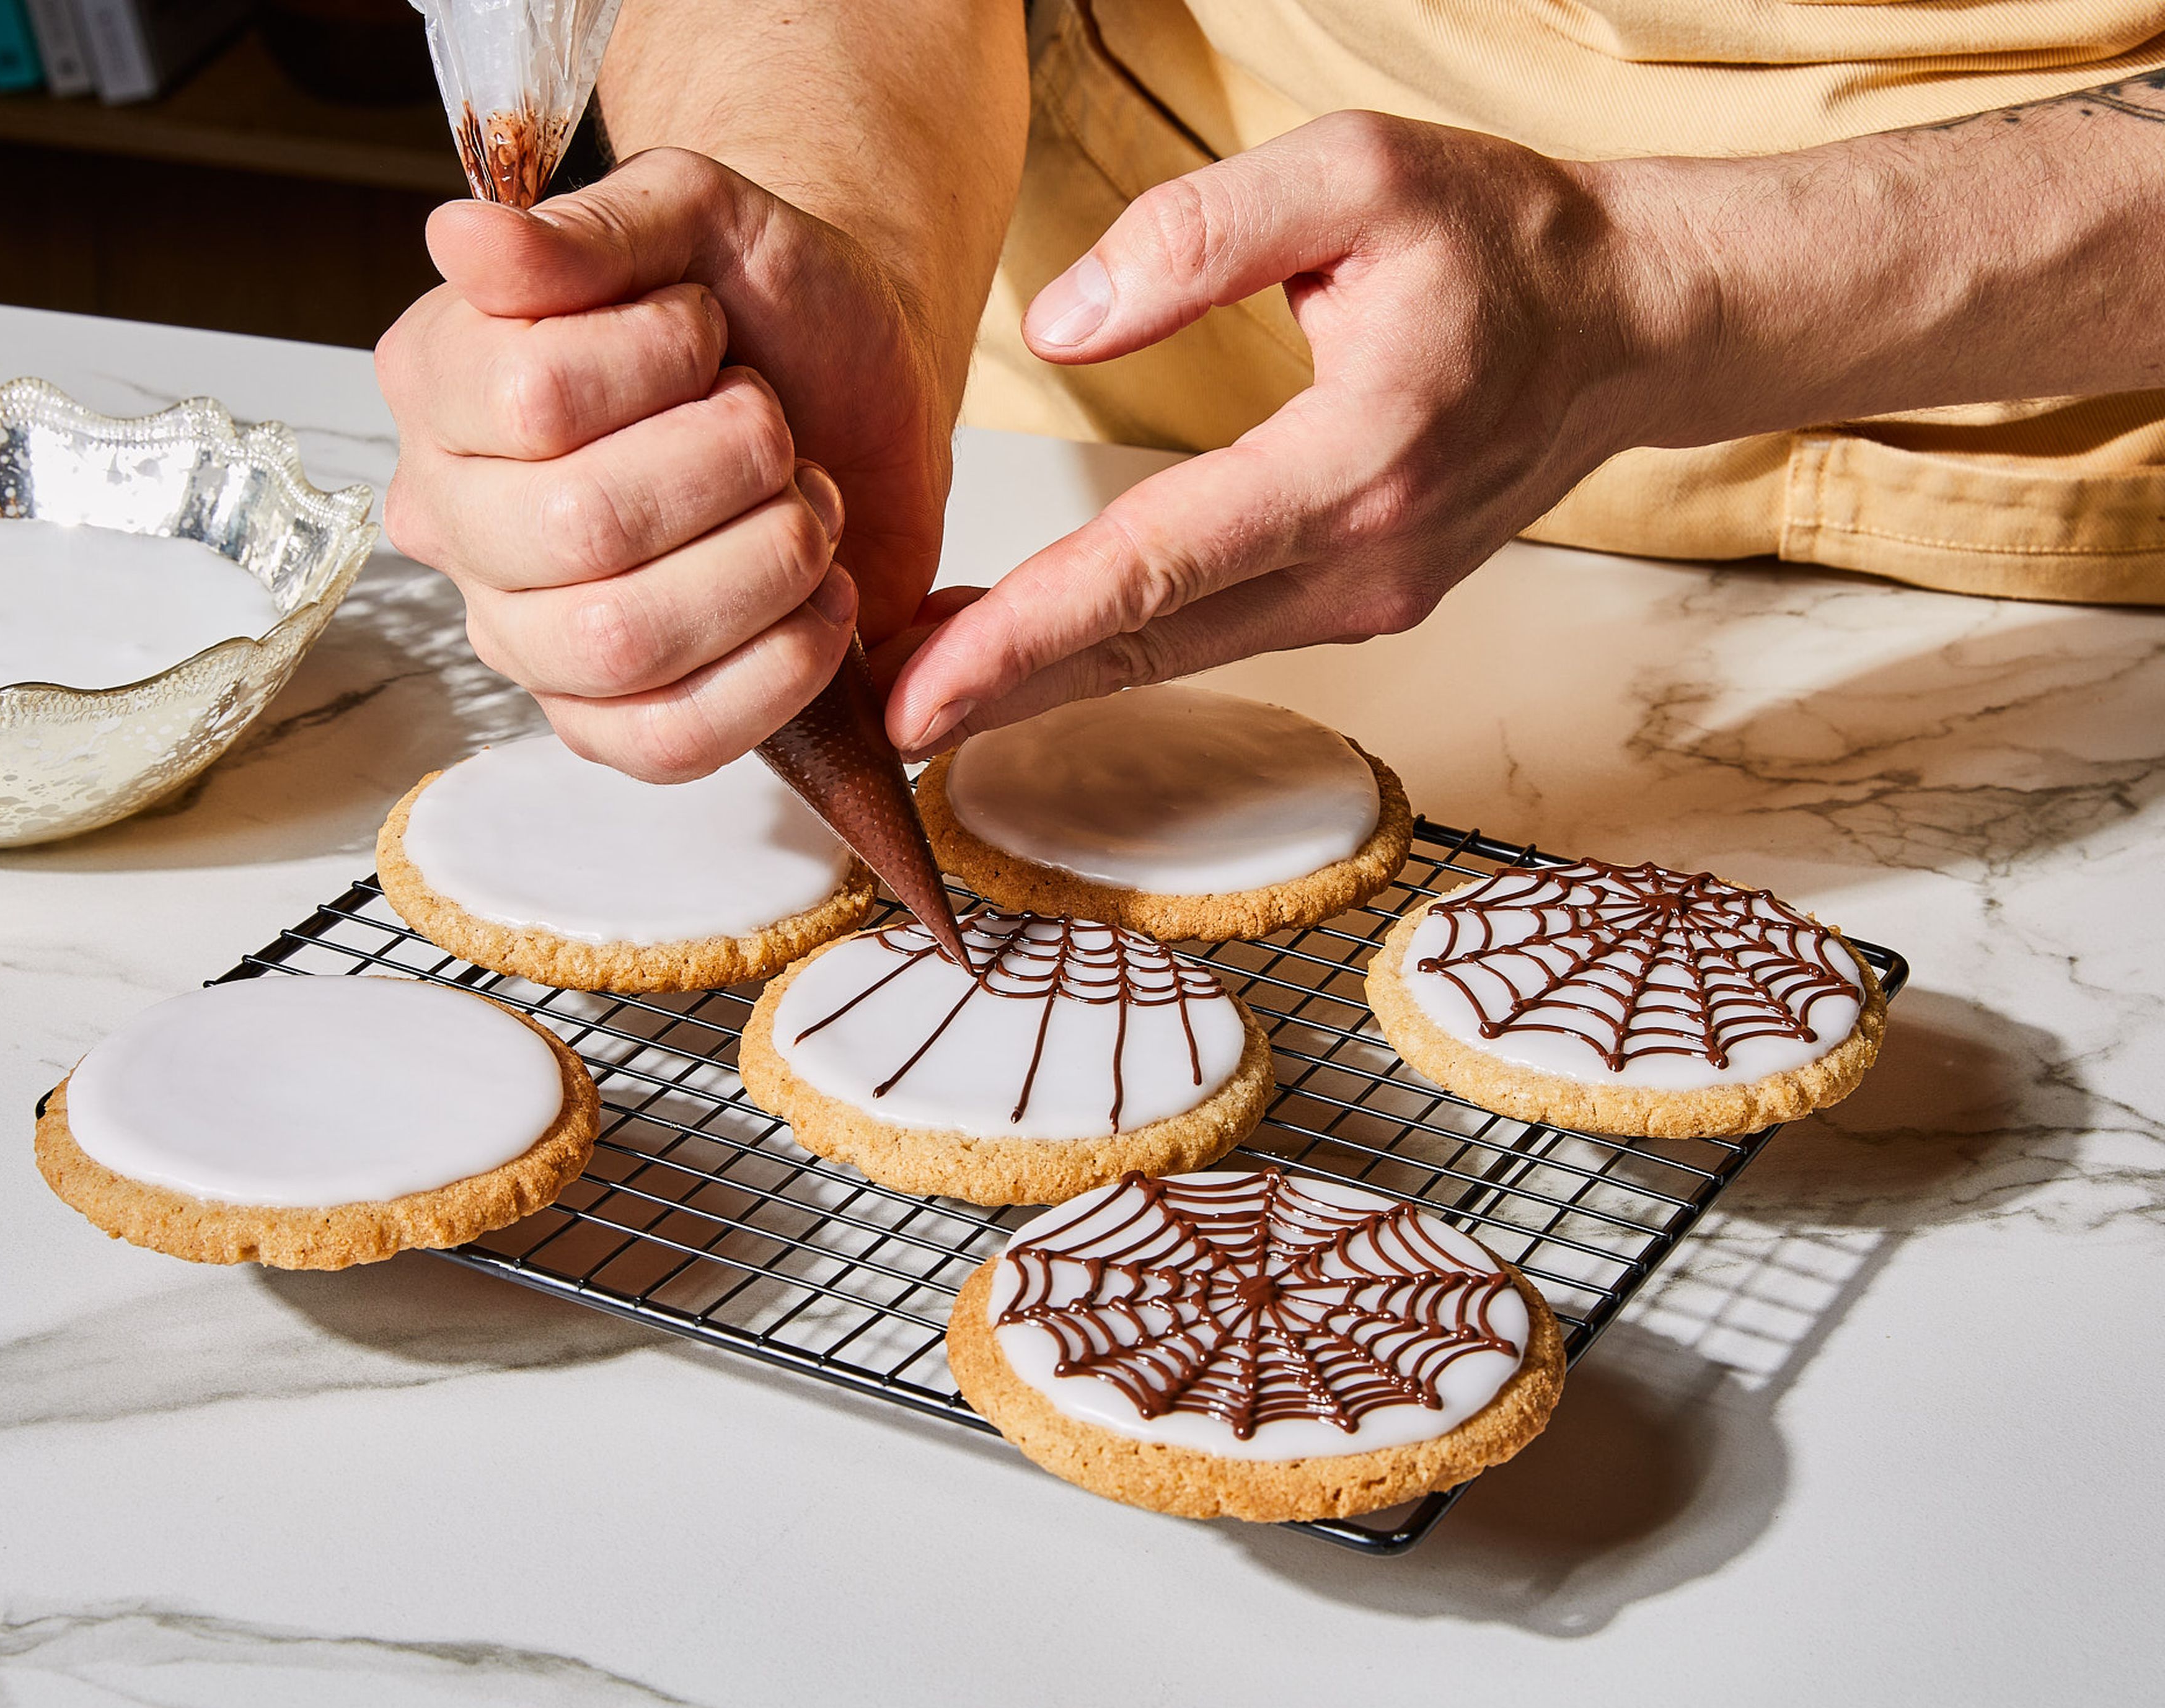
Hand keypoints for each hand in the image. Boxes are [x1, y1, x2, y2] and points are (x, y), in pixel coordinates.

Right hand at [377, 149, 957, 779]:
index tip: (708, 329)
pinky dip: (775, 673)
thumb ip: (589, 229)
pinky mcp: (612, 719)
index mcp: (445, 384)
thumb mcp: (696, 215)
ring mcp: (527, 636)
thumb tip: (463, 238)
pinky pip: (669, 743)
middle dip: (730, 469)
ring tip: (809, 509)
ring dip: (765, 567)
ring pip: (621, 646)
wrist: (856, 387)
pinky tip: (822, 602)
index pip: (531, 398)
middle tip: (777, 430)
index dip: (657, 361)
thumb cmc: (763, 303)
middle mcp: (462, 521)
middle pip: (579, 532)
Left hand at [884, 110, 1676, 753]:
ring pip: (1175, 654)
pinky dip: (1119, 647)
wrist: (1630, 321)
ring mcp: (1367, 598)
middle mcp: (1361, 561)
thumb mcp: (1355, 178)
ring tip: (925, 684)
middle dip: (1005, 690)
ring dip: (1050, 676)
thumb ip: (1200, 234)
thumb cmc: (1500, 237)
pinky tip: (1039, 643)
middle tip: (879, 728)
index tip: (916, 694)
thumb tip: (1061, 327)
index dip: (1022, 637)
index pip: (1153, 566)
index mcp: (1355, 461)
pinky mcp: (1362, 600)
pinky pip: (1214, 635)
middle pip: (1146, 645)